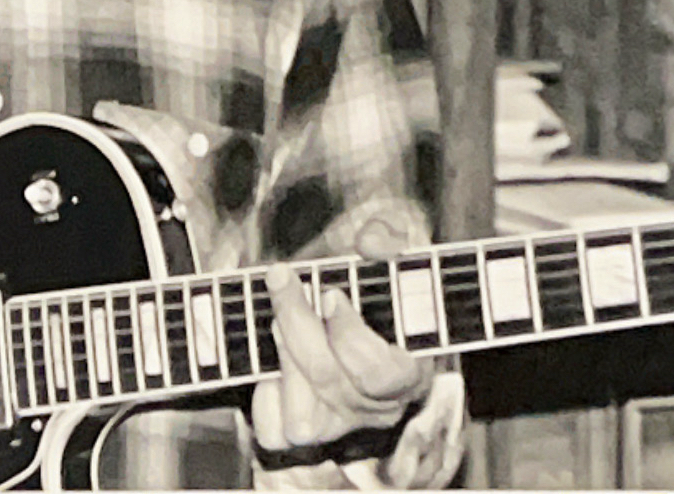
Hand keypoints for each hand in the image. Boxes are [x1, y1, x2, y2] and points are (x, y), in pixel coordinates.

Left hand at [251, 220, 430, 464]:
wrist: (352, 312)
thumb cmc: (377, 286)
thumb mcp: (392, 255)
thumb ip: (388, 241)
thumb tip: (370, 242)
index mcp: (410, 374)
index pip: (378, 374)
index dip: (349, 335)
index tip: (330, 293)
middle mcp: (377, 410)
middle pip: (329, 381)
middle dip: (297, 323)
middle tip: (281, 277)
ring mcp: (339, 426)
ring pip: (301, 416)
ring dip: (283, 359)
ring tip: (279, 320)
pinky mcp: (300, 432)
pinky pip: (273, 431)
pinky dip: (264, 398)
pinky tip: (271, 362)